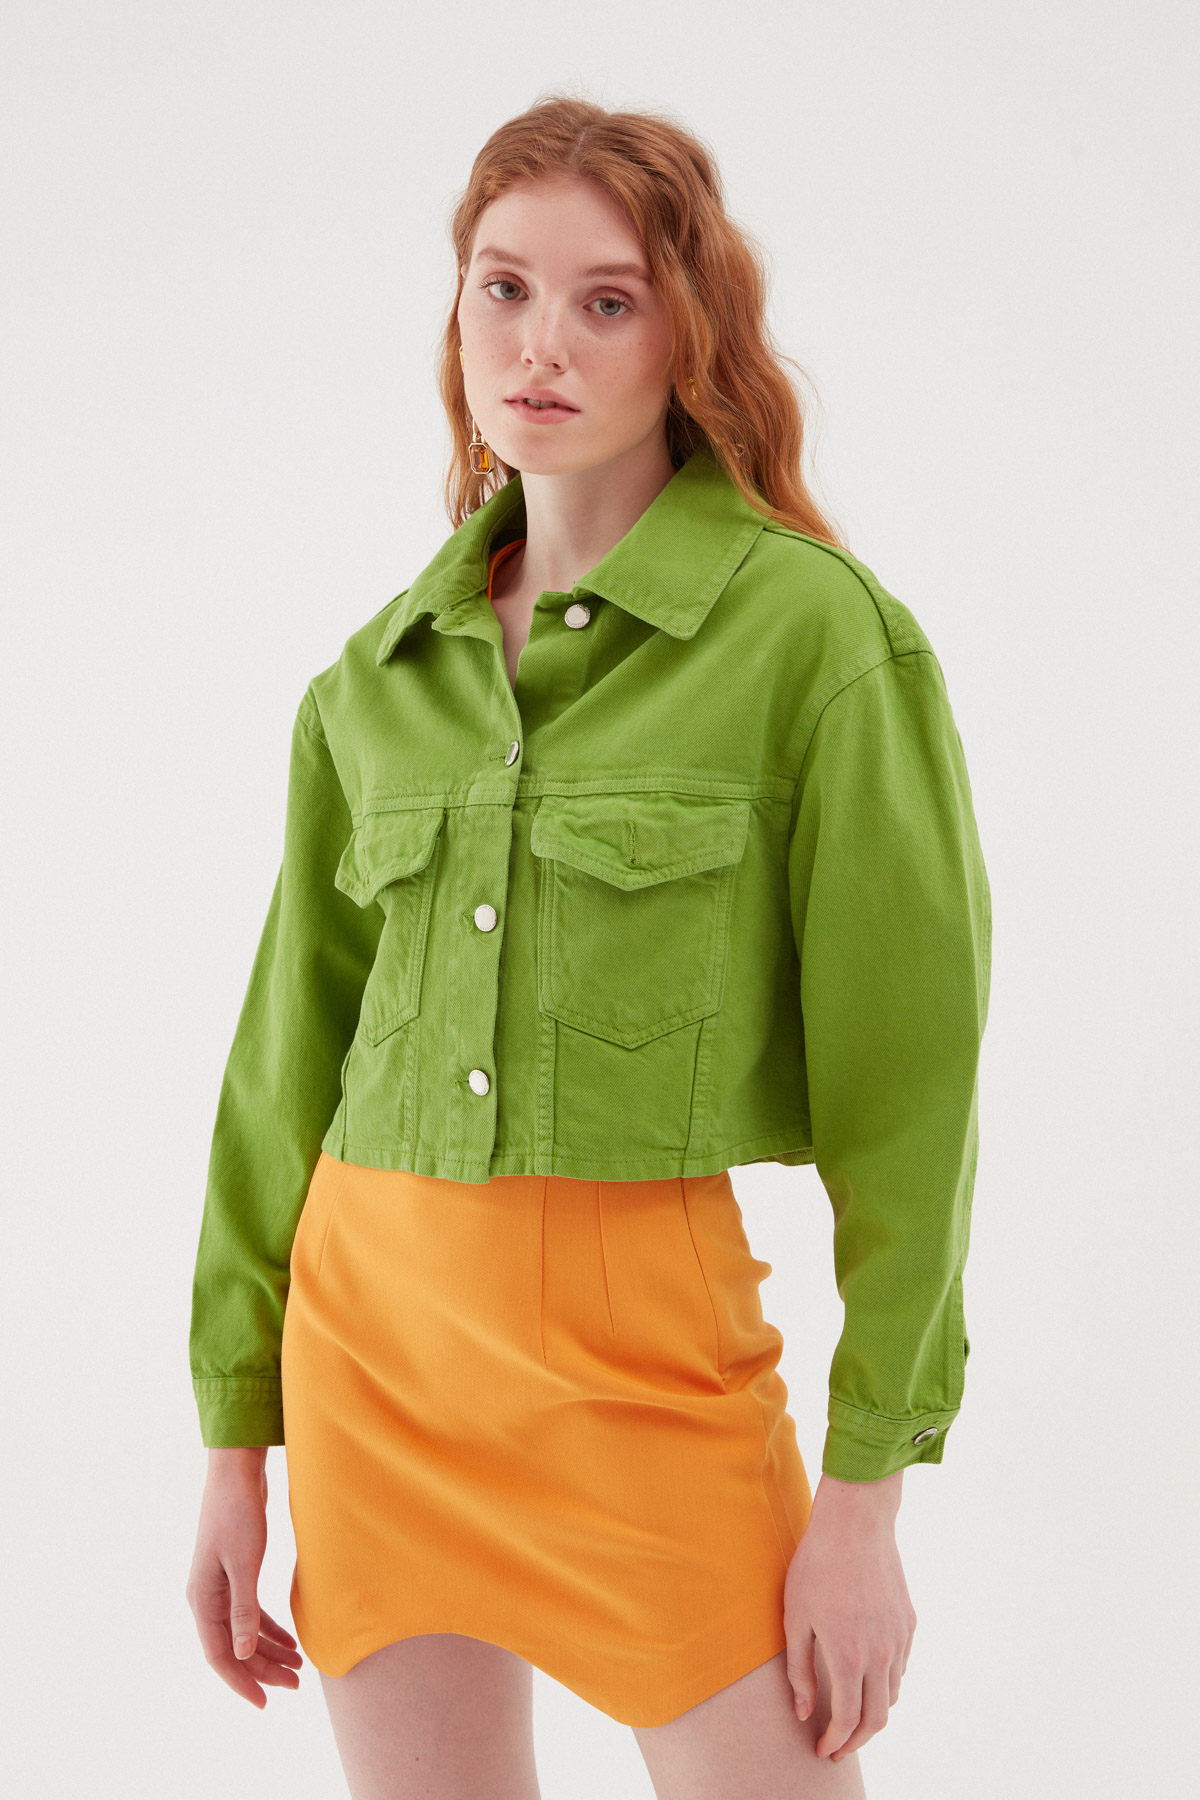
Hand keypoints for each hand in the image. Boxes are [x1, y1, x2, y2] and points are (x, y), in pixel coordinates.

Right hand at [185, 1446, 302, 1707]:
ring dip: (269, 1650)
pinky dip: (269, 1628)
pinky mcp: (235, 1573)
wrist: (236, 1473)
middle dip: (263, 1669)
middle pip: (234, 1648)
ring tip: (298, 1667)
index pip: (220, 1656)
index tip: (265, 1702)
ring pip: (244, 1632)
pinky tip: (291, 1639)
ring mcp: (220, 1586)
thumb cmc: (237, 1513)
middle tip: (296, 1684)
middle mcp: (206, 1598)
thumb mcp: (244, 1563)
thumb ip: (244, 1609)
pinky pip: (250, 1612)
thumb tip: (242, 1654)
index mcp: (202, 1600)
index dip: (241, 1681)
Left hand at [783, 1469, 915, 1761]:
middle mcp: (880, 1655)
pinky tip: (868, 1676)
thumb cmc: (816, 1566)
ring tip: (851, 1714)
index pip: (847, 1720)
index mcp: (848, 1657)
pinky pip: (901, 1667)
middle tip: (838, 1746)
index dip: (835, 1742)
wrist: (856, 1524)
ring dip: (873, 1713)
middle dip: (857, 1740)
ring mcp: (898, 1639)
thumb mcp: (795, 1618)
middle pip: (877, 1719)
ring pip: (893, 1695)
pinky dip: (886, 1684)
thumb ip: (799, 1671)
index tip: (823, 1749)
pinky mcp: (908, 1622)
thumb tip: (803, 1711)